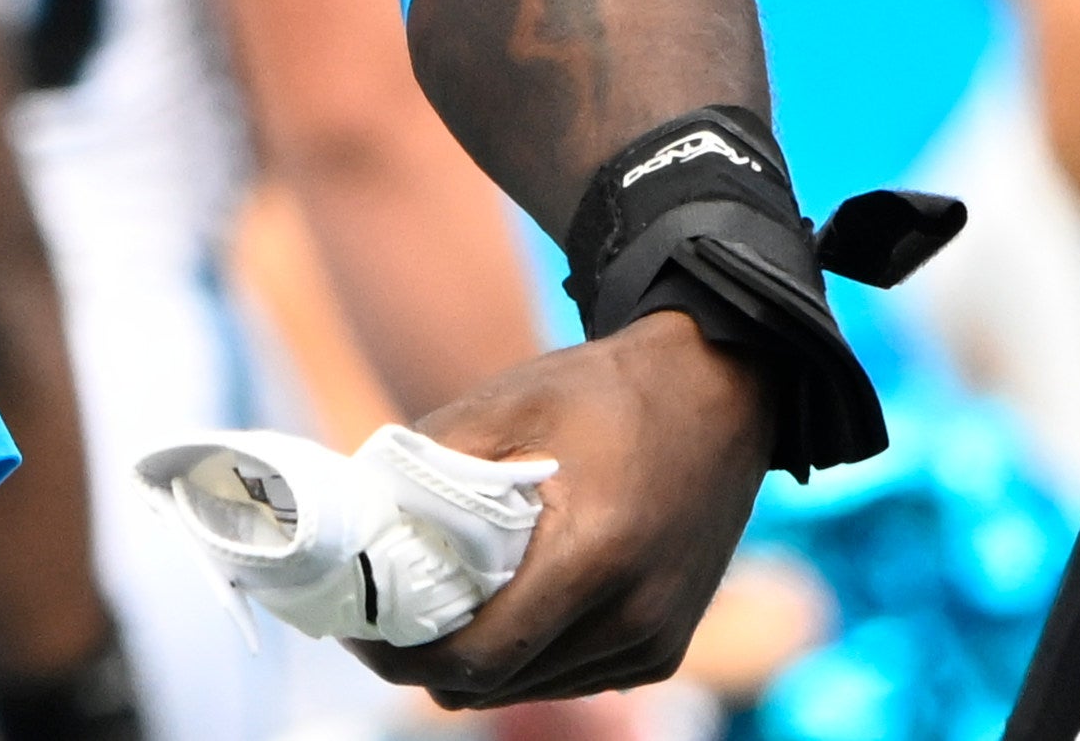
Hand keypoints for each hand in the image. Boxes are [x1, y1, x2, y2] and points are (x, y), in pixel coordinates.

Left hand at [356, 314, 774, 708]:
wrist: (721, 390)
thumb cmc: (608, 392)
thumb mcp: (509, 405)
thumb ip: (431, 460)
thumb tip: (360, 508)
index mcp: (595, 558)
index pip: (480, 658)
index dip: (403, 657)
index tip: (358, 628)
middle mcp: (634, 619)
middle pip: (499, 686)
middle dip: (428, 662)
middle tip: (380, 615)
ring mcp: (656, 642)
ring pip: (533, 690)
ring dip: (478, 665)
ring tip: (432, 608)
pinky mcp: (665, 649)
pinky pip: (572, 678)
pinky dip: (525, 659)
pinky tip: (498, 609)